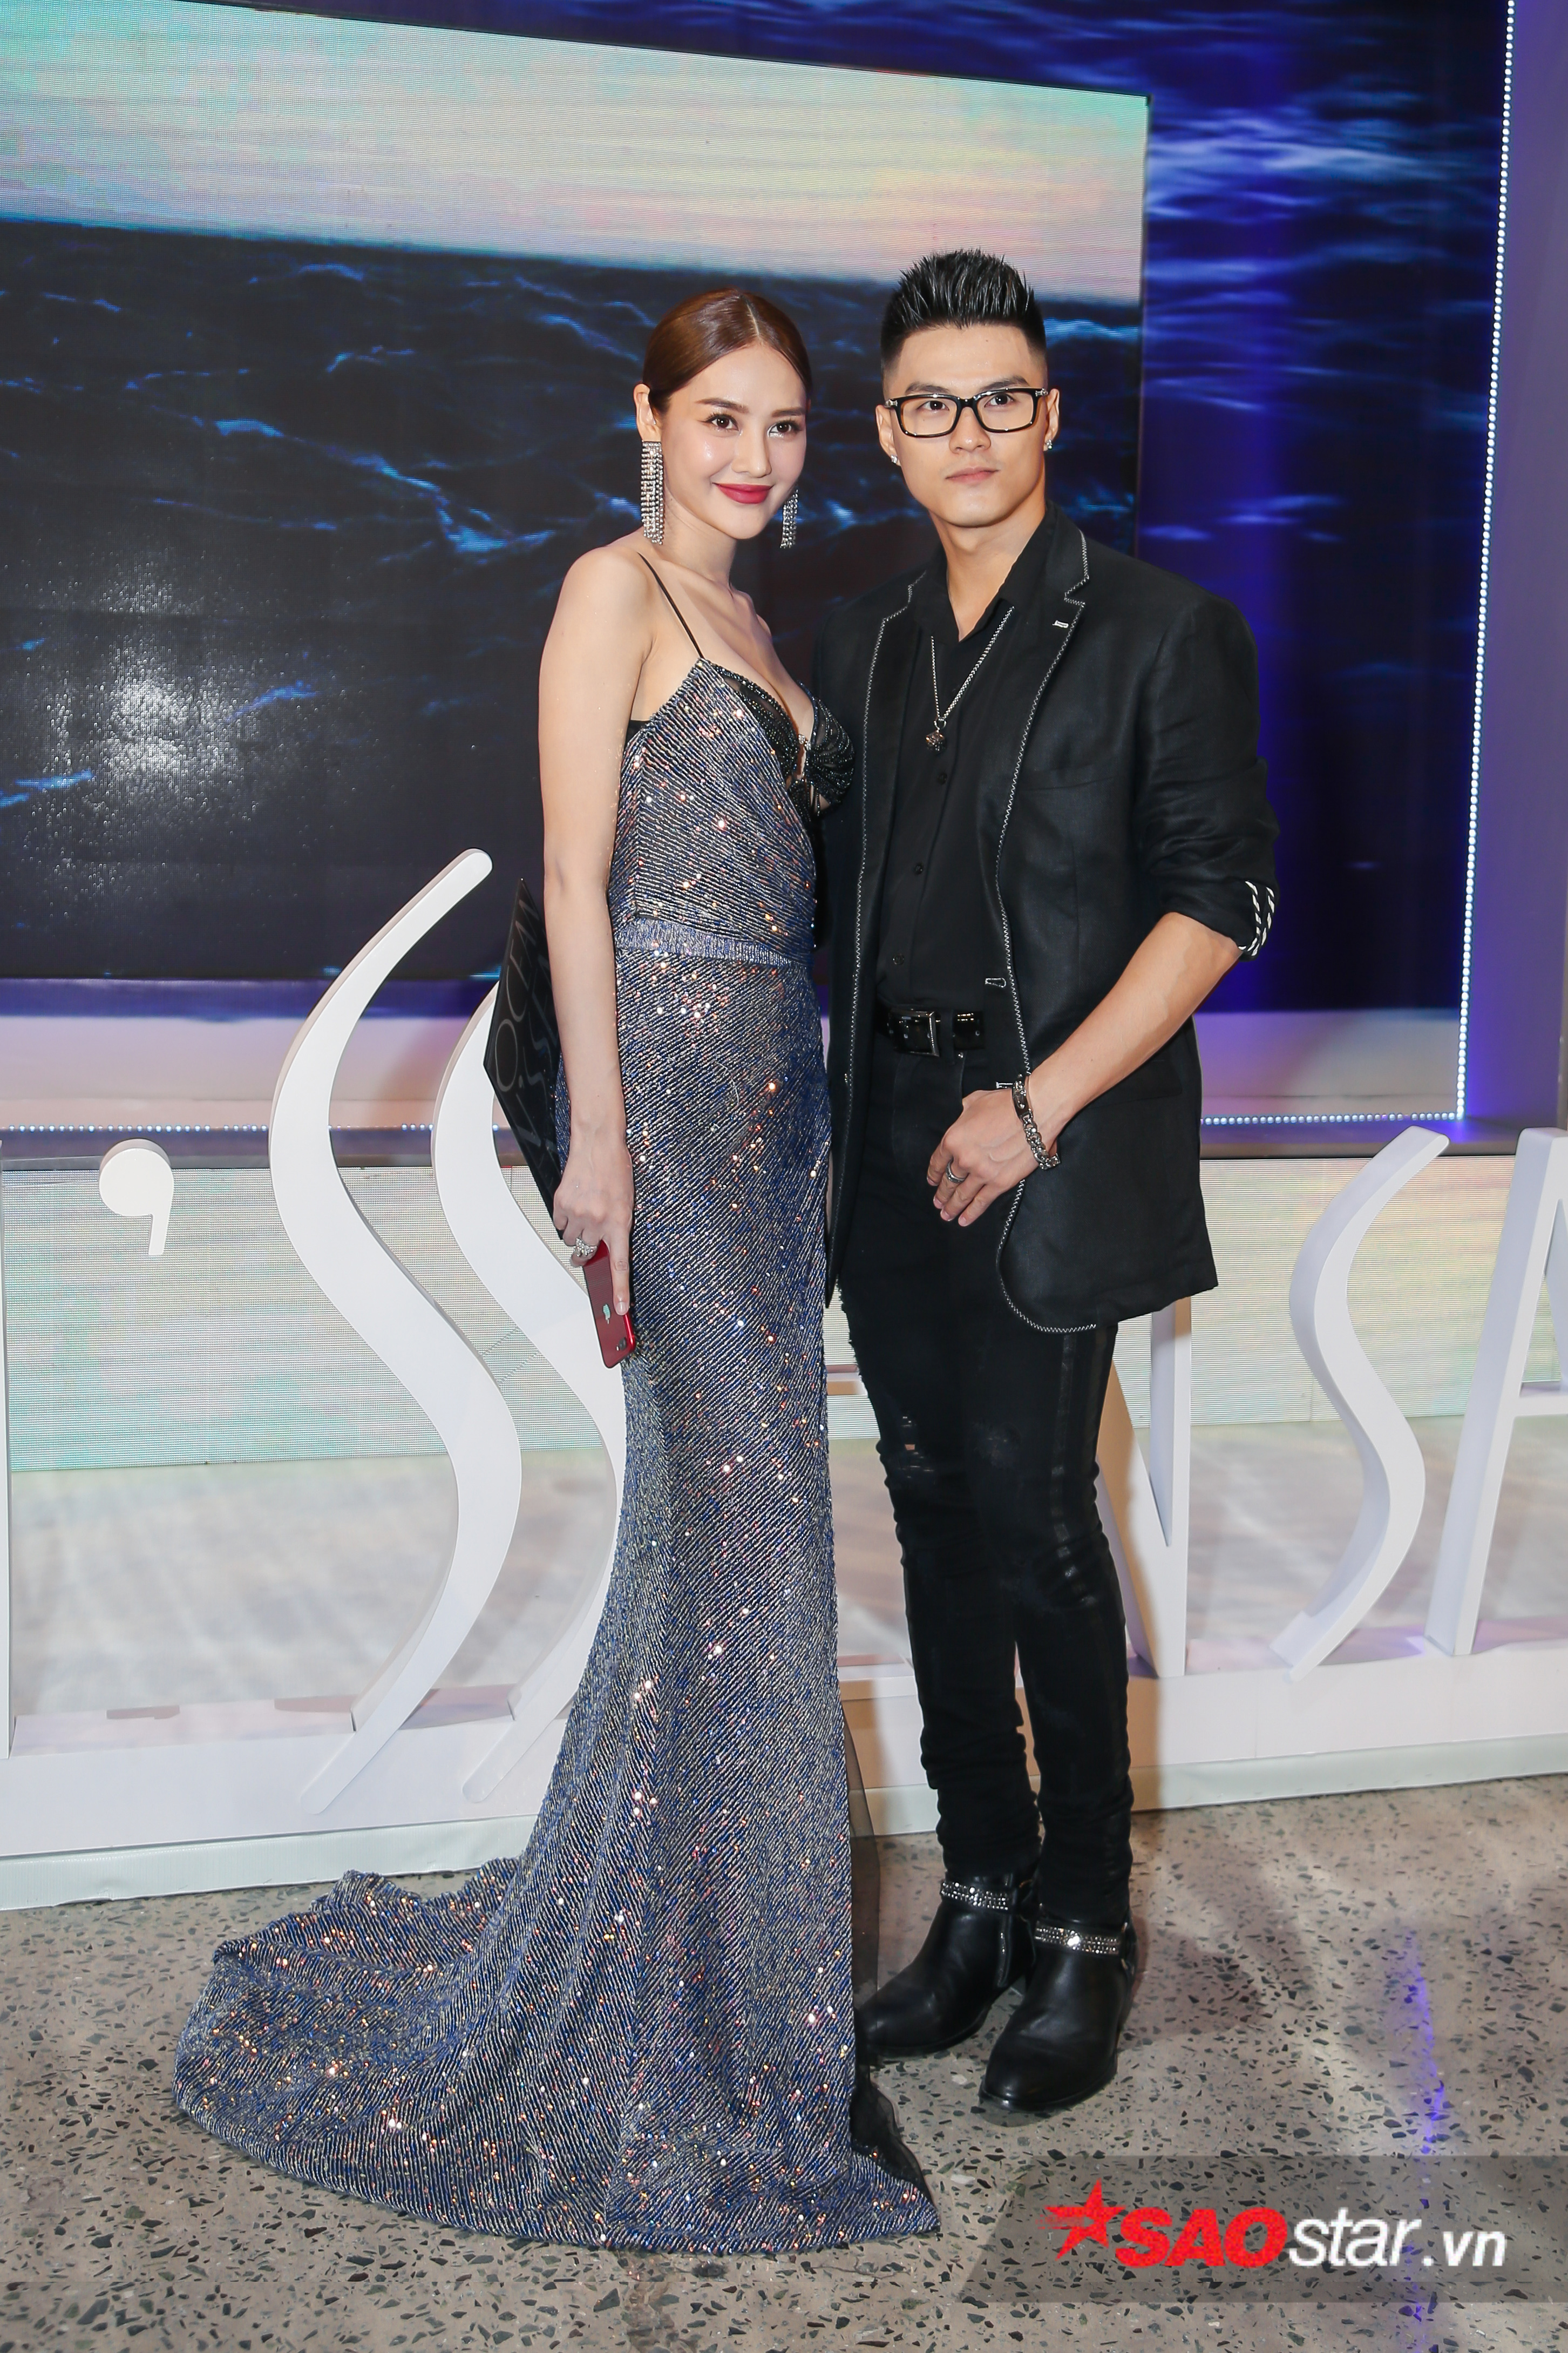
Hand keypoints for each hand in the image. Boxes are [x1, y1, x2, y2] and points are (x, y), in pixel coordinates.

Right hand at [554, 1133, 634, 1311]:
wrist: (598, 1145)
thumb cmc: (617, 1171)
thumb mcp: (626, 1202)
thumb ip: (616, 1226)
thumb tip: (604, 1248)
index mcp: (620, 1222)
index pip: (620, 1265)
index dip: (619, 1290)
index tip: (620, 1309)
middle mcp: (598, 1221)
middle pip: (586, 1253)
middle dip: (585, 1252)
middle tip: (587, 1242)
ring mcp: (578, 1214)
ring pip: (570, 1240)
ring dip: (575, 1232)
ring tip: (584, 1211)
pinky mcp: (562, 1204)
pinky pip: (559, 1224)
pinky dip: (564, 1218)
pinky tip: (574, 1202)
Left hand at [927, 1082, 1060, 1225]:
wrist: (1033, 1113)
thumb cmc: (1005, 1103)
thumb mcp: (974, 1102)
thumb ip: (963, 1113)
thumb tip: (963, 1116)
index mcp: (953, 1138)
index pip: (937, 1161)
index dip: (933, 1174)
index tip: (931, 1181)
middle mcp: (963, 1159)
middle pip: (948, 1180)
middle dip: (941, 1193)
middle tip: (937, 1202)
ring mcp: (981, 1173)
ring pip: (961, 1195)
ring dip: (952, 1206)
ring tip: (946, 1214)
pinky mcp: (999, 1183)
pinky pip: (981, 1202)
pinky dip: (971, 1213)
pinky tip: (963, 1220)